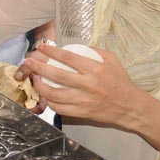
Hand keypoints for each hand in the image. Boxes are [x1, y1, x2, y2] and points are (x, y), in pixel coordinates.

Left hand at [21, 43, 146, 129]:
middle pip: (56, 75)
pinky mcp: (82, 113)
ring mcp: (84, 101)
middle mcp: (88, 85)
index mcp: (95, 69)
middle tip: (28, 62)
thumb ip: (94, 51)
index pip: (68, 57)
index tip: (41, 47)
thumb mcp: (112, 59)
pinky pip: (60, 109)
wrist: (131, 107)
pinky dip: (49, 102)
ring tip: (34, 79)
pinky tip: (45, 95)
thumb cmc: (121, 81)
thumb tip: (75, 46)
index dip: (51, 51)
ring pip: (54, 94)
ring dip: (40, 86)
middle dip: (38, 67)